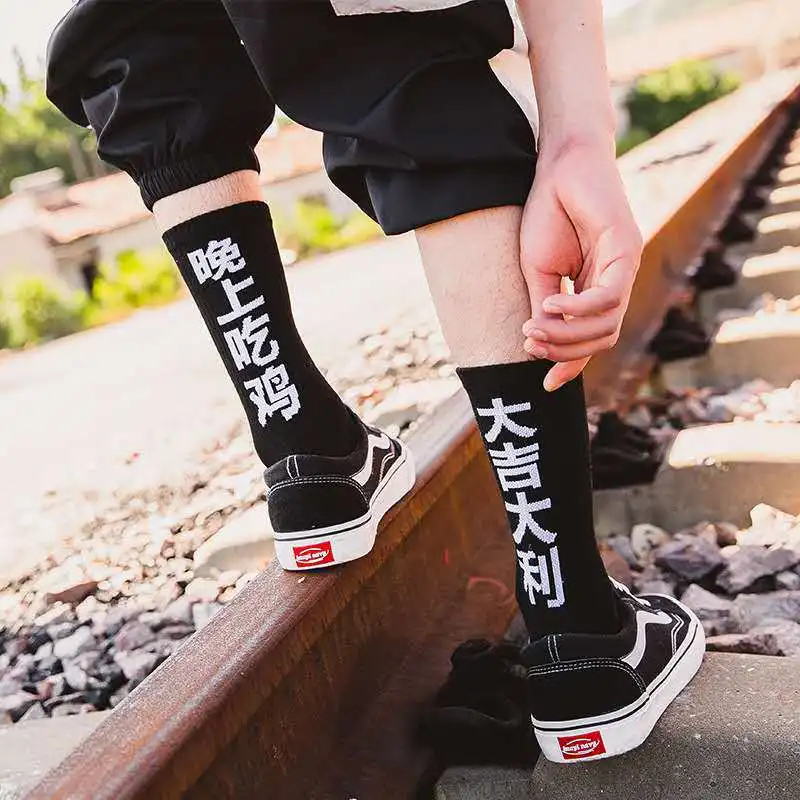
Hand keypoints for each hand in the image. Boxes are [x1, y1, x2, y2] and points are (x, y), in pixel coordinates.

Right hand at [519, 140, 641, 390]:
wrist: (558, 164)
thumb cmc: (548, 213)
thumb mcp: (538, 271)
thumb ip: (544, 308)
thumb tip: (539, 343)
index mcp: (596, 289)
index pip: (592, 339)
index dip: (571, 365)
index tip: (546, 386)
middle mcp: (616, 283)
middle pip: (601, 338)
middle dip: (564, 351)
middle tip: (529, 345)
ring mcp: (625, 268)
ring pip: (606, 325)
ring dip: (567, 335)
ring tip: (533, 328)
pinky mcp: (626, 250)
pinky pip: (606, 297)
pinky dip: (576, 308)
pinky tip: (549, 303)